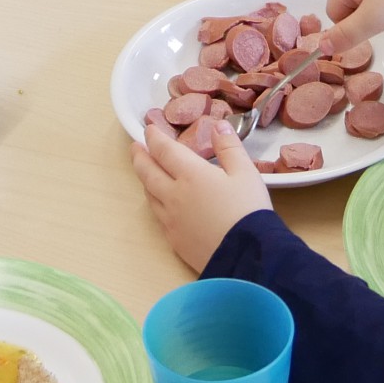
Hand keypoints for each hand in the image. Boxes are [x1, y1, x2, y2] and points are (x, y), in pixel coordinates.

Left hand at [130, 119, 271, 272]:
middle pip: (147, 172)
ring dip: (145, 179)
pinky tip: (161, 203)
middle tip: (135, 147)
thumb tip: (218, 126)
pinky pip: (158, 216)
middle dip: (140, 157)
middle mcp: (173, 195)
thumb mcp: (246, 173)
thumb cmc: (248, 210)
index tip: (149, 129)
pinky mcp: (174, 240)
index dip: (154, 137)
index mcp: (190, 174)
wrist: (246, 255)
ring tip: (147, 172)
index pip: (164, 150)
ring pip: (149, 194)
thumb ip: (230, 147)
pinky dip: (155, 202)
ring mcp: (171, 219)